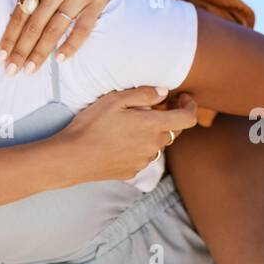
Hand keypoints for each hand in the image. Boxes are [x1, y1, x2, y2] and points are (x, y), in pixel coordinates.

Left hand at [0, 0, 149, 73]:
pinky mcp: (97, 0)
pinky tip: (61, 59)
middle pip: (35, 25)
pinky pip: (83, 28)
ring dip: (41, 52)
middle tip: (11, 71)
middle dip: (21, 50)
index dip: (9, 36)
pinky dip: (72, 44)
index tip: (0, 57)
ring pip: (55, 29)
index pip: (20, 13)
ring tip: (30, 70)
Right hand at [52, 88, 198, 183]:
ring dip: (153, 132)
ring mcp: (144, 161)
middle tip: (154, 106)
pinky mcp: (133, 171)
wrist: (73, 157)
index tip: (183, 98)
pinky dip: (140, 145)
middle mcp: (154, 146)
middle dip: (169, 117)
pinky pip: (144, 155)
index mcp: (153, 126)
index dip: (190, 106)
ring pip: (158, 143)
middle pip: (174, 131)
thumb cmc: (92, 125)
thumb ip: (144, 94)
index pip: (188, 118)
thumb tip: (164, 92)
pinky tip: (121, 139)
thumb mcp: (115, 100)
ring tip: (132, 123)